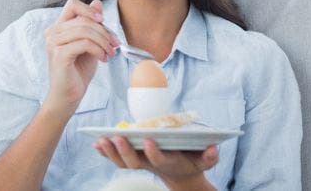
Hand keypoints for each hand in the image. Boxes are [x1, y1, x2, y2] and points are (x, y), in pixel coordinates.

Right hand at [43, 0, 118, 114]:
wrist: (68, 96)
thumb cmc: (78, 71)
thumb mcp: (89, 44)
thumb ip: (91, 25)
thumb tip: (97, 2)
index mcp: (58, 27)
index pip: (72, 4)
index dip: (89, 9)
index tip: (103, 21)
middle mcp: (52, 32)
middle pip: (84, 19)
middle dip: (104, 31)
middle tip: (115, 44)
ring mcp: (54, 43)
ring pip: (85, 30)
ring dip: (103, 41)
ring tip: (110, 53)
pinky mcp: (59, 55)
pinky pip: (84, 43)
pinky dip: (98, 50)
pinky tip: (103, 59)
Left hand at [93, 136, 218, 189]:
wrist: (181, 173)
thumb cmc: (192, 161)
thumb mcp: (204, 160)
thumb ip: (210, 156)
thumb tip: (213, 149)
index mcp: (168, 162)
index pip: (158, 159)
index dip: (153, 152)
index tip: (148, 140)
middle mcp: (151, 164)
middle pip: (134, 162)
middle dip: (124, 151)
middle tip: (117, 137)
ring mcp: (140, 162)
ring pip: (122, 162)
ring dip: (110, 151)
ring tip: (101, 139)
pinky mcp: (132, 158)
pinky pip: (116, 157)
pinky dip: (105, 152)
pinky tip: (97, 142)